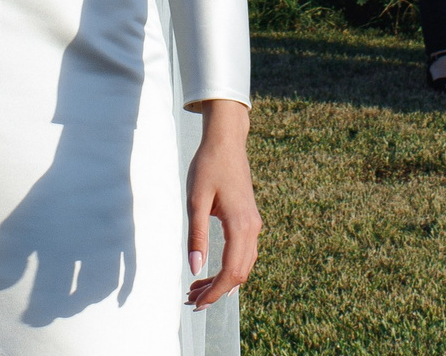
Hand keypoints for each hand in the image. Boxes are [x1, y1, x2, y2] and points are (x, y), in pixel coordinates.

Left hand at [184, 101, 260, 310]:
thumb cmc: (208, 167)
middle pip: (240, 273)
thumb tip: (195, 269)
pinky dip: (230, 267)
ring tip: (197, 288)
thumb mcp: (195, 201)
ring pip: (244, 264)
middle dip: (217, 291)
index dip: (214, 292)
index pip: (231, 272)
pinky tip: (212, 271)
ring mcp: (254, 224)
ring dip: (223, 281)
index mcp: (240, 226)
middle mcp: (252, 228)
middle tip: (192, 300)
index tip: (197, 303)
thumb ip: (196, 236)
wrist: (226, 141)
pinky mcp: (250, 219)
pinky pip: (244, 253)